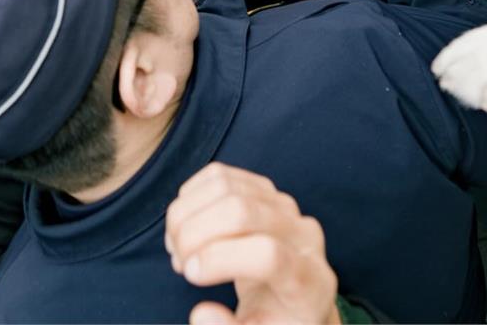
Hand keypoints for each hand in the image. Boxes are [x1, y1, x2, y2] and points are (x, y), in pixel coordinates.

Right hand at [165, 163, 340, 324]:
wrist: (296, 301)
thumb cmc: (275, 322)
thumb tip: (201, 313)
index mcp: (309, 281)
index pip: (269, 255)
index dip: (221, 259)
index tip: (191, 275)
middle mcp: (303, 235)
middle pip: (243, 211)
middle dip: (195, 233)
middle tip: (179, 262)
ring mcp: (285, 206)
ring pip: (226, 187)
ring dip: (187, 213)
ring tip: (176, 247)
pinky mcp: (264, 189)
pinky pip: (219, 176)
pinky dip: (190, 197)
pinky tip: (183, 225)